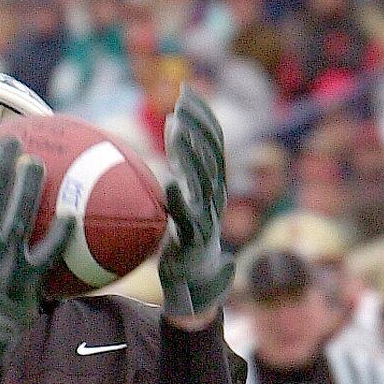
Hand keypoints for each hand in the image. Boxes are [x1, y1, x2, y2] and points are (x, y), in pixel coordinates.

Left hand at [158, 86, 234, 320]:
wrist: (197, 290)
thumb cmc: (186, 247)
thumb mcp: (182, 206)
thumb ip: (180, 178)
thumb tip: (169, 146)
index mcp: (212, 187)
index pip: (212, 144)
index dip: (202, 118)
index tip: (187, 93)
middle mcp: (214, 199)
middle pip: (212, 155)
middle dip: (199, 126)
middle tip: (182, 101)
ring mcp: (208, 220)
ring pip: (204, 182)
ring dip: (191, 155)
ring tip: (176, 131)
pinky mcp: (198, 243)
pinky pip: (191, 219)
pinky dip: (182, 202)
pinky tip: (171, 184)